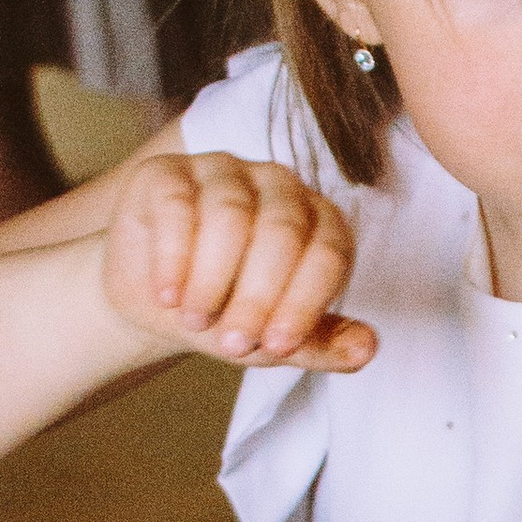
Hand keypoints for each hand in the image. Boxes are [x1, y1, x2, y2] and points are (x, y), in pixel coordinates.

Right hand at [101, 153, 374, 371]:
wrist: (154, 297)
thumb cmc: (229, 311)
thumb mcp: (274, 337)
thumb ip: (322, 344)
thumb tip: (366, 350)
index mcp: (320, 222)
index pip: (328, 254)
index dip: (304, 303)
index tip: (276, 347)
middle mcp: (280, 186)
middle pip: (283, 232)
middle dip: (258, 296)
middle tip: (233, 344)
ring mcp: (225, 172)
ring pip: (230, 214)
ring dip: (212, 278)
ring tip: (196, 320)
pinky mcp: (169, 172)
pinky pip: (177, 204)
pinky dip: (173, 256)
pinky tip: (168, 295)